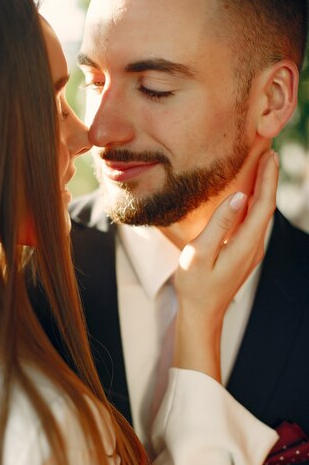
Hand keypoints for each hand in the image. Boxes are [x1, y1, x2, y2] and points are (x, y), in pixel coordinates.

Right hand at [173, 150, 278, 379]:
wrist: (202, 313)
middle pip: (267, 206)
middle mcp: (255, 246)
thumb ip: (219, 224)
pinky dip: (255, 203)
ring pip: (262, 214)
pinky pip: (255, 222)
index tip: (269, 154)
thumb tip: (238, 197)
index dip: (268, 178)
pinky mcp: (244, 253)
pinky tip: (248, 195)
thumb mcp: (200, 253)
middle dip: (269, 178)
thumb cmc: (195, 286)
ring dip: (263, 189)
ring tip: (261, 166)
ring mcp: (251, 251)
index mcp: (246, 244)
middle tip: (267, 151)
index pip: (264, 204)